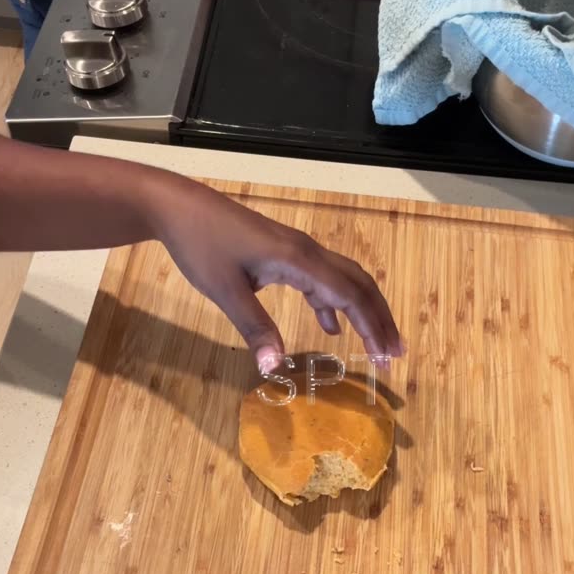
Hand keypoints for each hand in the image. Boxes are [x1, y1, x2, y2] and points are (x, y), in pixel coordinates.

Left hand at [155, 180, 404, 371]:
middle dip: (379, 319)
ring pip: (343, 280)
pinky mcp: (283, 253)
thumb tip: (275, 366)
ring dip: (362, 311)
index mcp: (299, 259)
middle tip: (394, 354)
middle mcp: (306, 252)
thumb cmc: (201, 244)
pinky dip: (333, 303)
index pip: (350, 295)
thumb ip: (254, 328)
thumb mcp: (225, 291)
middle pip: (358, 284)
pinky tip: (330, 327)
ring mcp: (296, 250)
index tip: (385, 358)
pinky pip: (320, 279)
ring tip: (376, 343)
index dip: (371, 327)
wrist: (178, 207)